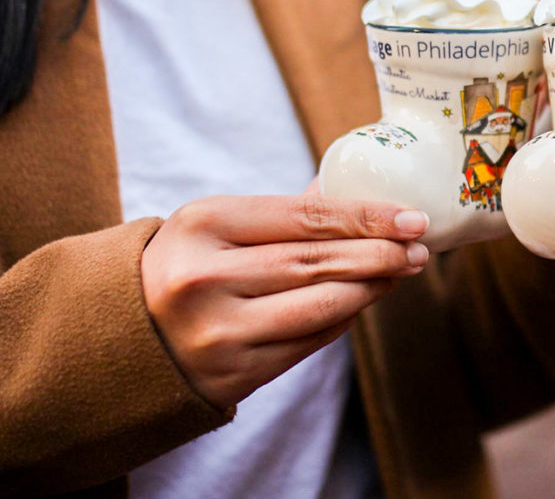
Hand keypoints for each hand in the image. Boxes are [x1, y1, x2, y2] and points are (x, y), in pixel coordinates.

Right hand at [141, 194, 429, 408]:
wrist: (118, 336)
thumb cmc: (181, 265)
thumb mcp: (215, 224)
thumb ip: (283, 212)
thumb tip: (357, 196)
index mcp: (203, 225)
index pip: (305, 218)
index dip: (367, 218)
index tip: (411, 217)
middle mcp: (206, 279)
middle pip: (317, 262)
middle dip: (380, 253)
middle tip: (418, 246)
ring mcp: (218, 332)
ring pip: (320, 307)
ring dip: (372, 288)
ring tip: (402, 271)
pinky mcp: (232, 374)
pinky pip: (308, 343)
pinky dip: (343, 319)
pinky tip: (363, 300)